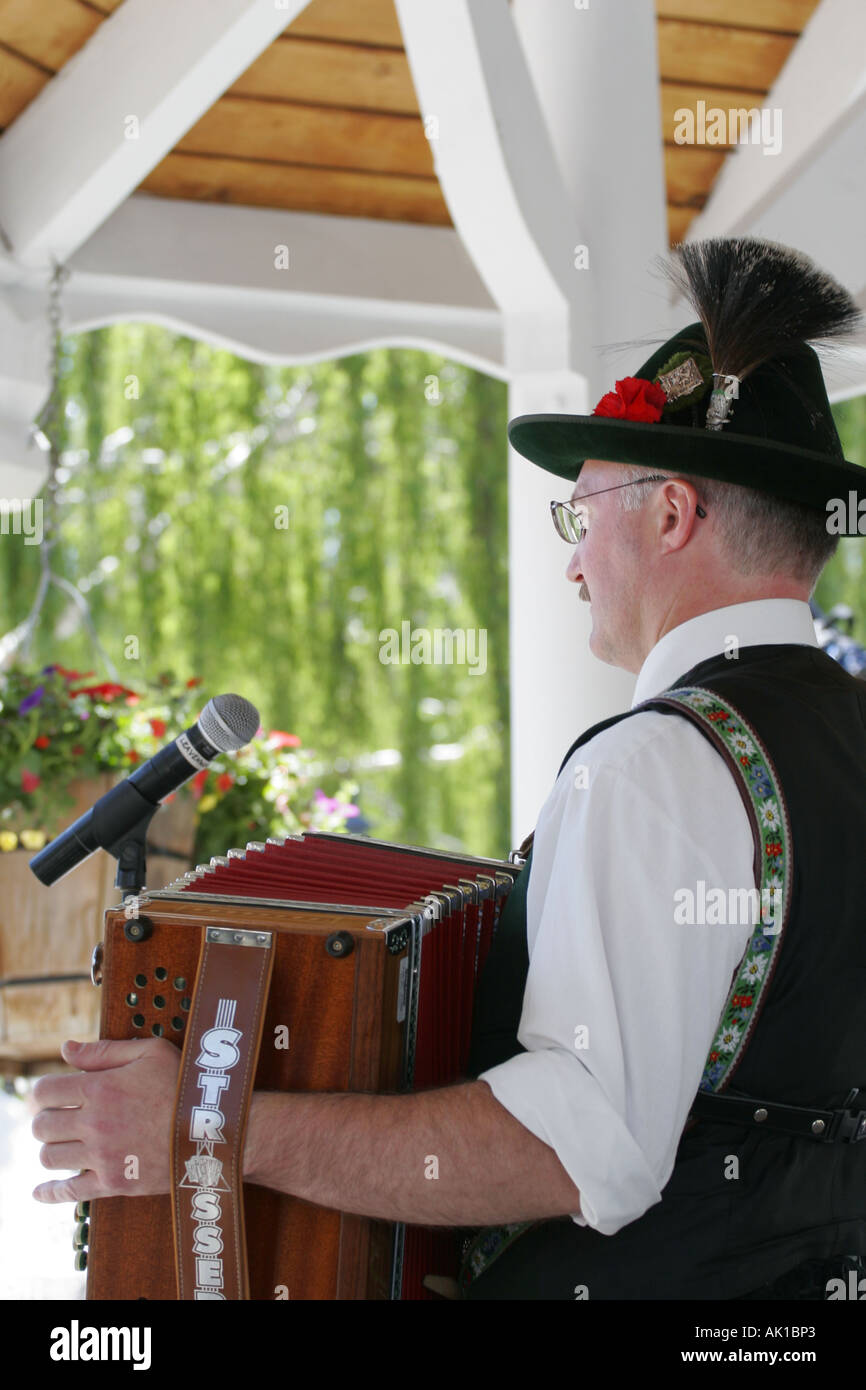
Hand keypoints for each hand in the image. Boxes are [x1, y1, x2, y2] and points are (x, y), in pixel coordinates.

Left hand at [31, 1036, 180, 1203]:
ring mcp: (102, 1157)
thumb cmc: (185, 1085)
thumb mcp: (150, 1053)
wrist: (215, 1129)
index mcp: (99, 1088)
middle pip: (42, 1126)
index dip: (42, 1092)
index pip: (45, 1091)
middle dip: (45, 1120)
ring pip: (50, 1157)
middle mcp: (94, 1124)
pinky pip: (68, 1192)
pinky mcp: (113, 1183)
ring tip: (63, 1143)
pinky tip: (40, 1191)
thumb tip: (66, 1049)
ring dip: (51, 1149)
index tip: (50, 1095)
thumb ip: (103, 1051)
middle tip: (58, 1118)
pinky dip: (49, 1193)